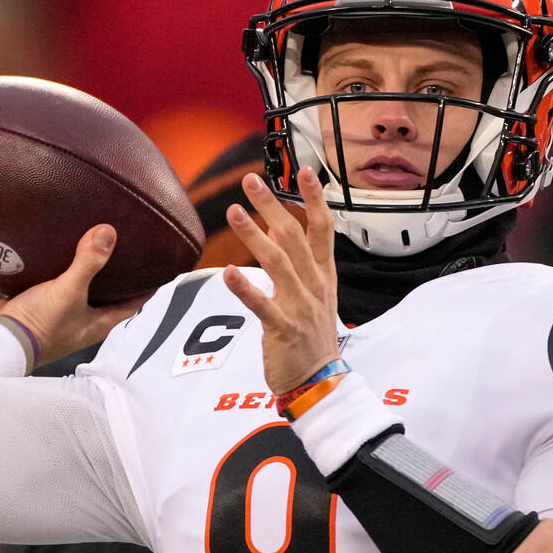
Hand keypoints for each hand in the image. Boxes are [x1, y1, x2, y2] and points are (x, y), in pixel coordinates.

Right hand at [0, 224, 144, 364]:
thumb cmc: (38, 327)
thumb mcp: (69, 291)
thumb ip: (89, 262)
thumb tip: (108, 234)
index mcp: (100, 322)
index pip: (135, 303)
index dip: (147, 286)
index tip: (157, 266)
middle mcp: (85, 319)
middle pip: (110, 293)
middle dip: (117, 273)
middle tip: (125, 246)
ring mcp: (63, 312)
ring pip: (83, 287)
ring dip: (88, 268)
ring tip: (94, 242)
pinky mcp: (41, 304)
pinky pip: (57, 283)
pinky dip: (61, 268)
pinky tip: (60, 250)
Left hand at [223, 168, 339, 393]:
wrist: (321, 382)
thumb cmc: (312, 336)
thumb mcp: (313, 293)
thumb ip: (296, 260)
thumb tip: (274, 224)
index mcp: (324, 275)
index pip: (323, 229)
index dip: (315, 199)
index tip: (305, 170)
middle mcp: (314, 286)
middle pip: (294, 237)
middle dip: (273, 206)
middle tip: (251, 181)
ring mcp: (301, 307)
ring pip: (278, 264)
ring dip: (255, 236)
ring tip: (233, 212)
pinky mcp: (283, 330)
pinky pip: (263, 306)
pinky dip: (246, 288)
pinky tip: (228, 272)